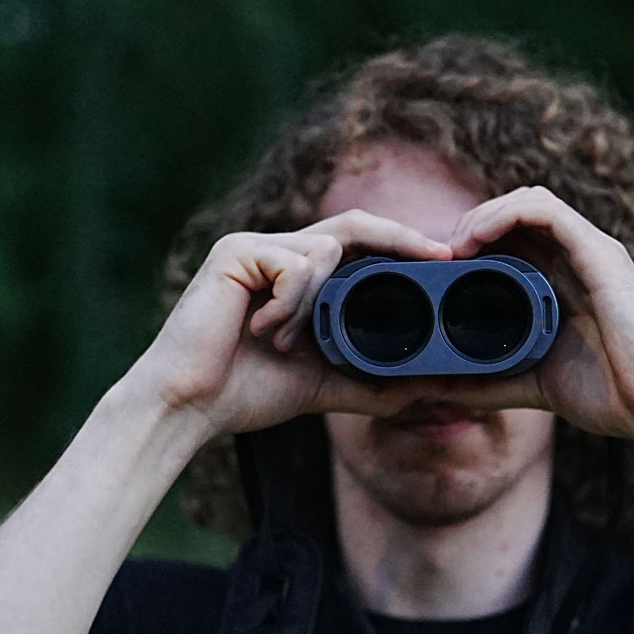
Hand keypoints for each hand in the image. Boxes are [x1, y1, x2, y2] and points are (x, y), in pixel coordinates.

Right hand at [131, 210, 454, 437]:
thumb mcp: (322, 384)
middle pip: (351, 225)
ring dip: (318, 303)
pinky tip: (264, 332)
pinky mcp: (234, 253)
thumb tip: (427, 389)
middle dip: (400, 238)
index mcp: (295, 274)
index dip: (401, 245)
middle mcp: (274, 250)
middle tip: (439, 256)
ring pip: (325, 250)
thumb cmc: (245, 393)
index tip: (444, 260)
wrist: (189, 407)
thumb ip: (369, 381)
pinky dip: (292, 304)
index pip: (358, 243)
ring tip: (284, 341)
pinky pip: (294, 266)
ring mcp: (253, 246)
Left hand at [436, 186, 633, 439]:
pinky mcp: (600, 253)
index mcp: (565, 282)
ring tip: (452, 247)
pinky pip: (545, 210)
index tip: (436, 271)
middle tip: (437, 258)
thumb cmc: (612, 397)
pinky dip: (505, 214)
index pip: (513, 238)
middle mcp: (579, 258)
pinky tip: (476, 239)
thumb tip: (432, 388)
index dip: (471, 243)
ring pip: (528, 201)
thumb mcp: (532, 385)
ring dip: (483, 214)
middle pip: (516, 213)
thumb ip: (486, 383)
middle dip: (470, 225)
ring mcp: (591, 252)